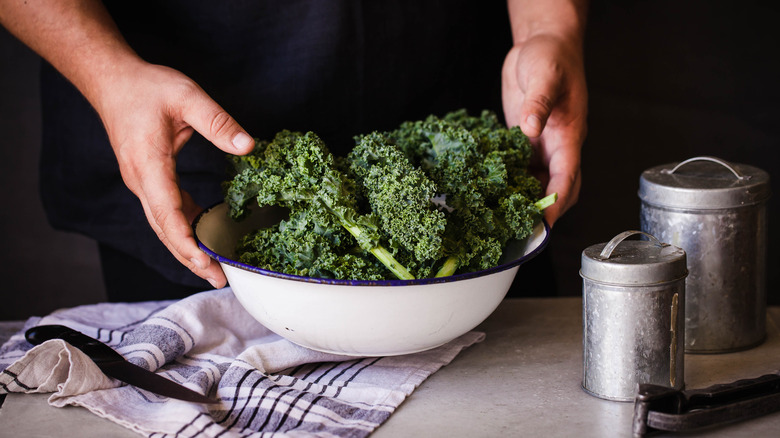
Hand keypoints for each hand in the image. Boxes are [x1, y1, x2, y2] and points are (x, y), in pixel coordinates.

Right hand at [94, 61, 253, 287]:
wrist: (112, 82)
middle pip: (164, 229)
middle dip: (189, 257)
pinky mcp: (148, 179)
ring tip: (214, 268)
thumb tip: (248, 146)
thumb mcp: (187, 96)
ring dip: (187, 248)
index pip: (166, 212)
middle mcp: (141, 181)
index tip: (205, 261)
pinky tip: (205, 236)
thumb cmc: (147, 87)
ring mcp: (142, 183)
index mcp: (149, 165)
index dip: (185, 240)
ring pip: (163, 224)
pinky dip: (185, 228)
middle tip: (219, 278)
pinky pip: (166, 211)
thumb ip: (218, 122)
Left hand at [502, 33, 586, 225]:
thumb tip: (530, 128)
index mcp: (568, 135)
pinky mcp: (523, 140)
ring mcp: (540, 145)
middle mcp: (556, 145)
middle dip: (544, 211)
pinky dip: (509, 182)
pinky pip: (519, 168)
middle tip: (522, 232)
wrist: (542, 44)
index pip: (567, 176)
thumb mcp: (545, 75)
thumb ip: (538, 102)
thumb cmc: (551, 57)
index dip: (556, 202)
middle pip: (557, 188)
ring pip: (537, 182)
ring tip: (504, 220)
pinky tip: (490, 192)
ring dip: (525, 200)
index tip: (546, 224)